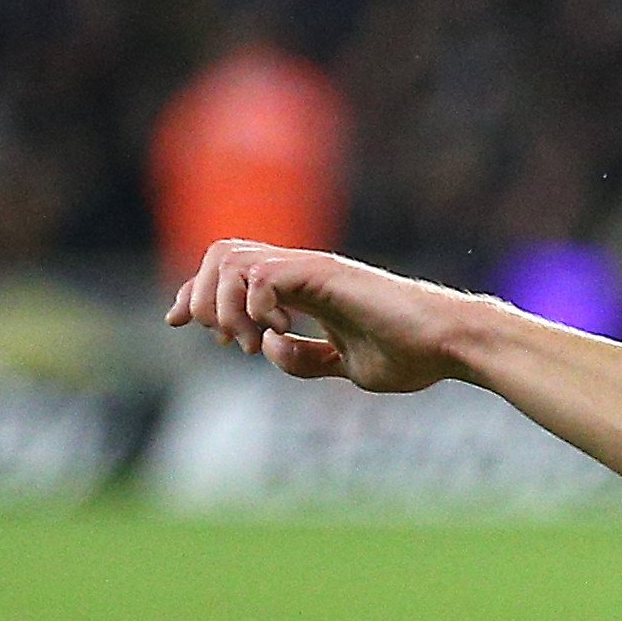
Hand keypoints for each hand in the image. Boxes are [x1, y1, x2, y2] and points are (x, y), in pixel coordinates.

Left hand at [166, 243, 466, 391]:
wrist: (446, 345)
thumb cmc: (409, 354)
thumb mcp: (343, 366)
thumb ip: (304, 359)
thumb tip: (268, 349)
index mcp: (303, 287)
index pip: (230, 271)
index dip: (194, 294)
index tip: (174, 320)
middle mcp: (301, 269)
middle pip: (219, 254)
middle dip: (201, 298)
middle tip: (223, 340)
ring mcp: (311, 267)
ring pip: (231, 260)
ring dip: (225, 306)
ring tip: (252, 342)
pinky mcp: (324, 273)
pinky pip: (262, 275)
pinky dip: (255, 306)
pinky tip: (280, 332)